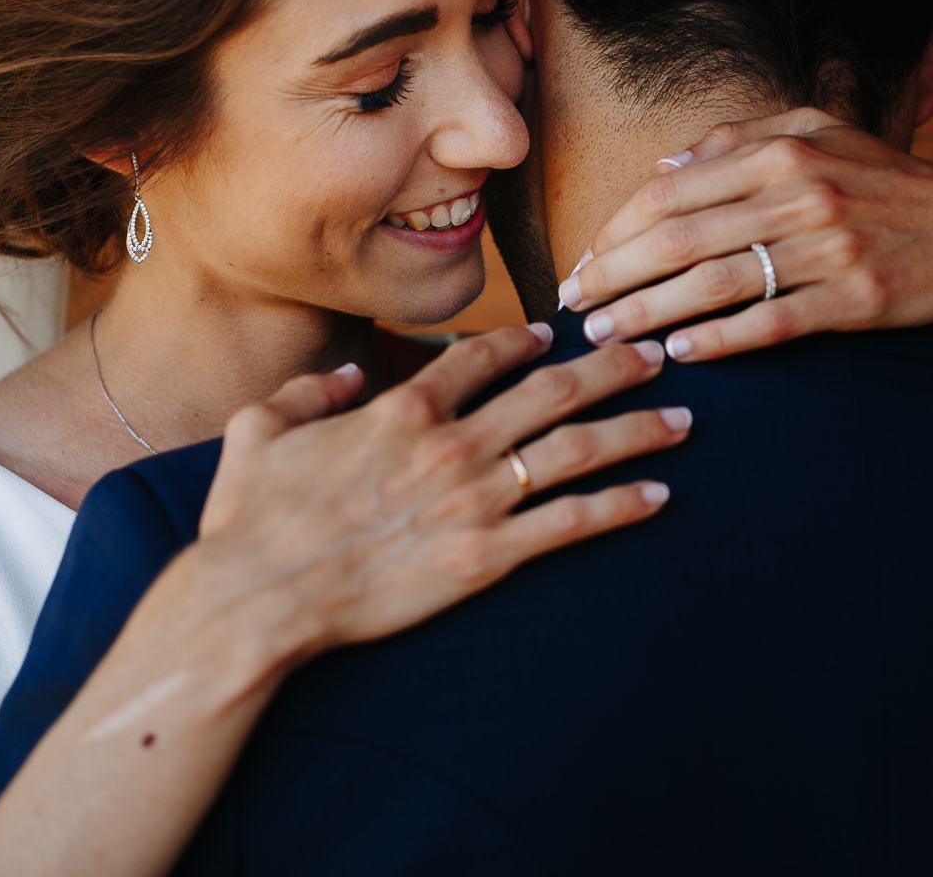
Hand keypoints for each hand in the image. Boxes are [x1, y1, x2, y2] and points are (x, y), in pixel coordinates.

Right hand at [197, 324, 689, 655]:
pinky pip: (569, 524)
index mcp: (401, 408)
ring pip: (575, 450)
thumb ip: (309, 391)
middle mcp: (450, 443)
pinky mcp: (485, 557)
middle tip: (656, 355)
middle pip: (553, 391)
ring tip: (681, 421)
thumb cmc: (251, 519)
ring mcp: (472, 500)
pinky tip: (656, 497)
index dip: (526, 341)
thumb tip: (349, 374)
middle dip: (613, 368)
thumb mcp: (259, 429)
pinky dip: (618, 506)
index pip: (482, 356)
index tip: (558, 336)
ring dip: (635, 430)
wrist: (258, 596)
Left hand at [560, 108, 932, 361]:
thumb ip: (737, 141)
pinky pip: (775, 321)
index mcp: (781, 151)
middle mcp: (802, 193)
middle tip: (574, 308)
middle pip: (679, 237)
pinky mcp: (858, 297)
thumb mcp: (817, 136)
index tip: (581, 263)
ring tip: (608, 337)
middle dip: (614, 275)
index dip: (615, 230)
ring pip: (717, 281)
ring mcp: (832, 246)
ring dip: (650, 312)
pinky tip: (681, 353)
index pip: (670, 191)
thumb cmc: (882, 183)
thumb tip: (664, 164)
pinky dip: (722, 339)